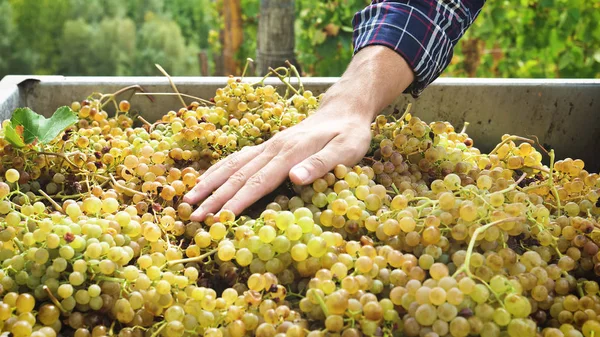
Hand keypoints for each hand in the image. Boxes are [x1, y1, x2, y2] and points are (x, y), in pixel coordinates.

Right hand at [183, 45, 414, 220]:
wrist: (344, 108)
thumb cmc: (349, 133)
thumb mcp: (346, 149)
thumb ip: (320, 163)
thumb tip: (294, 177)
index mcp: (290, 152)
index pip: (258, 181)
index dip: (237, 201)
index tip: (219, 219)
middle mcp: (273, 148)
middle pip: (238, 175)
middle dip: (215, 196)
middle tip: (192, 216)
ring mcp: (268, 145)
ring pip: (233, 164)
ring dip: (210, 181)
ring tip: (189, 198)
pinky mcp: (268, 146)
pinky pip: (238, 158)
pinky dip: (219, 169)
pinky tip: (207, 179)